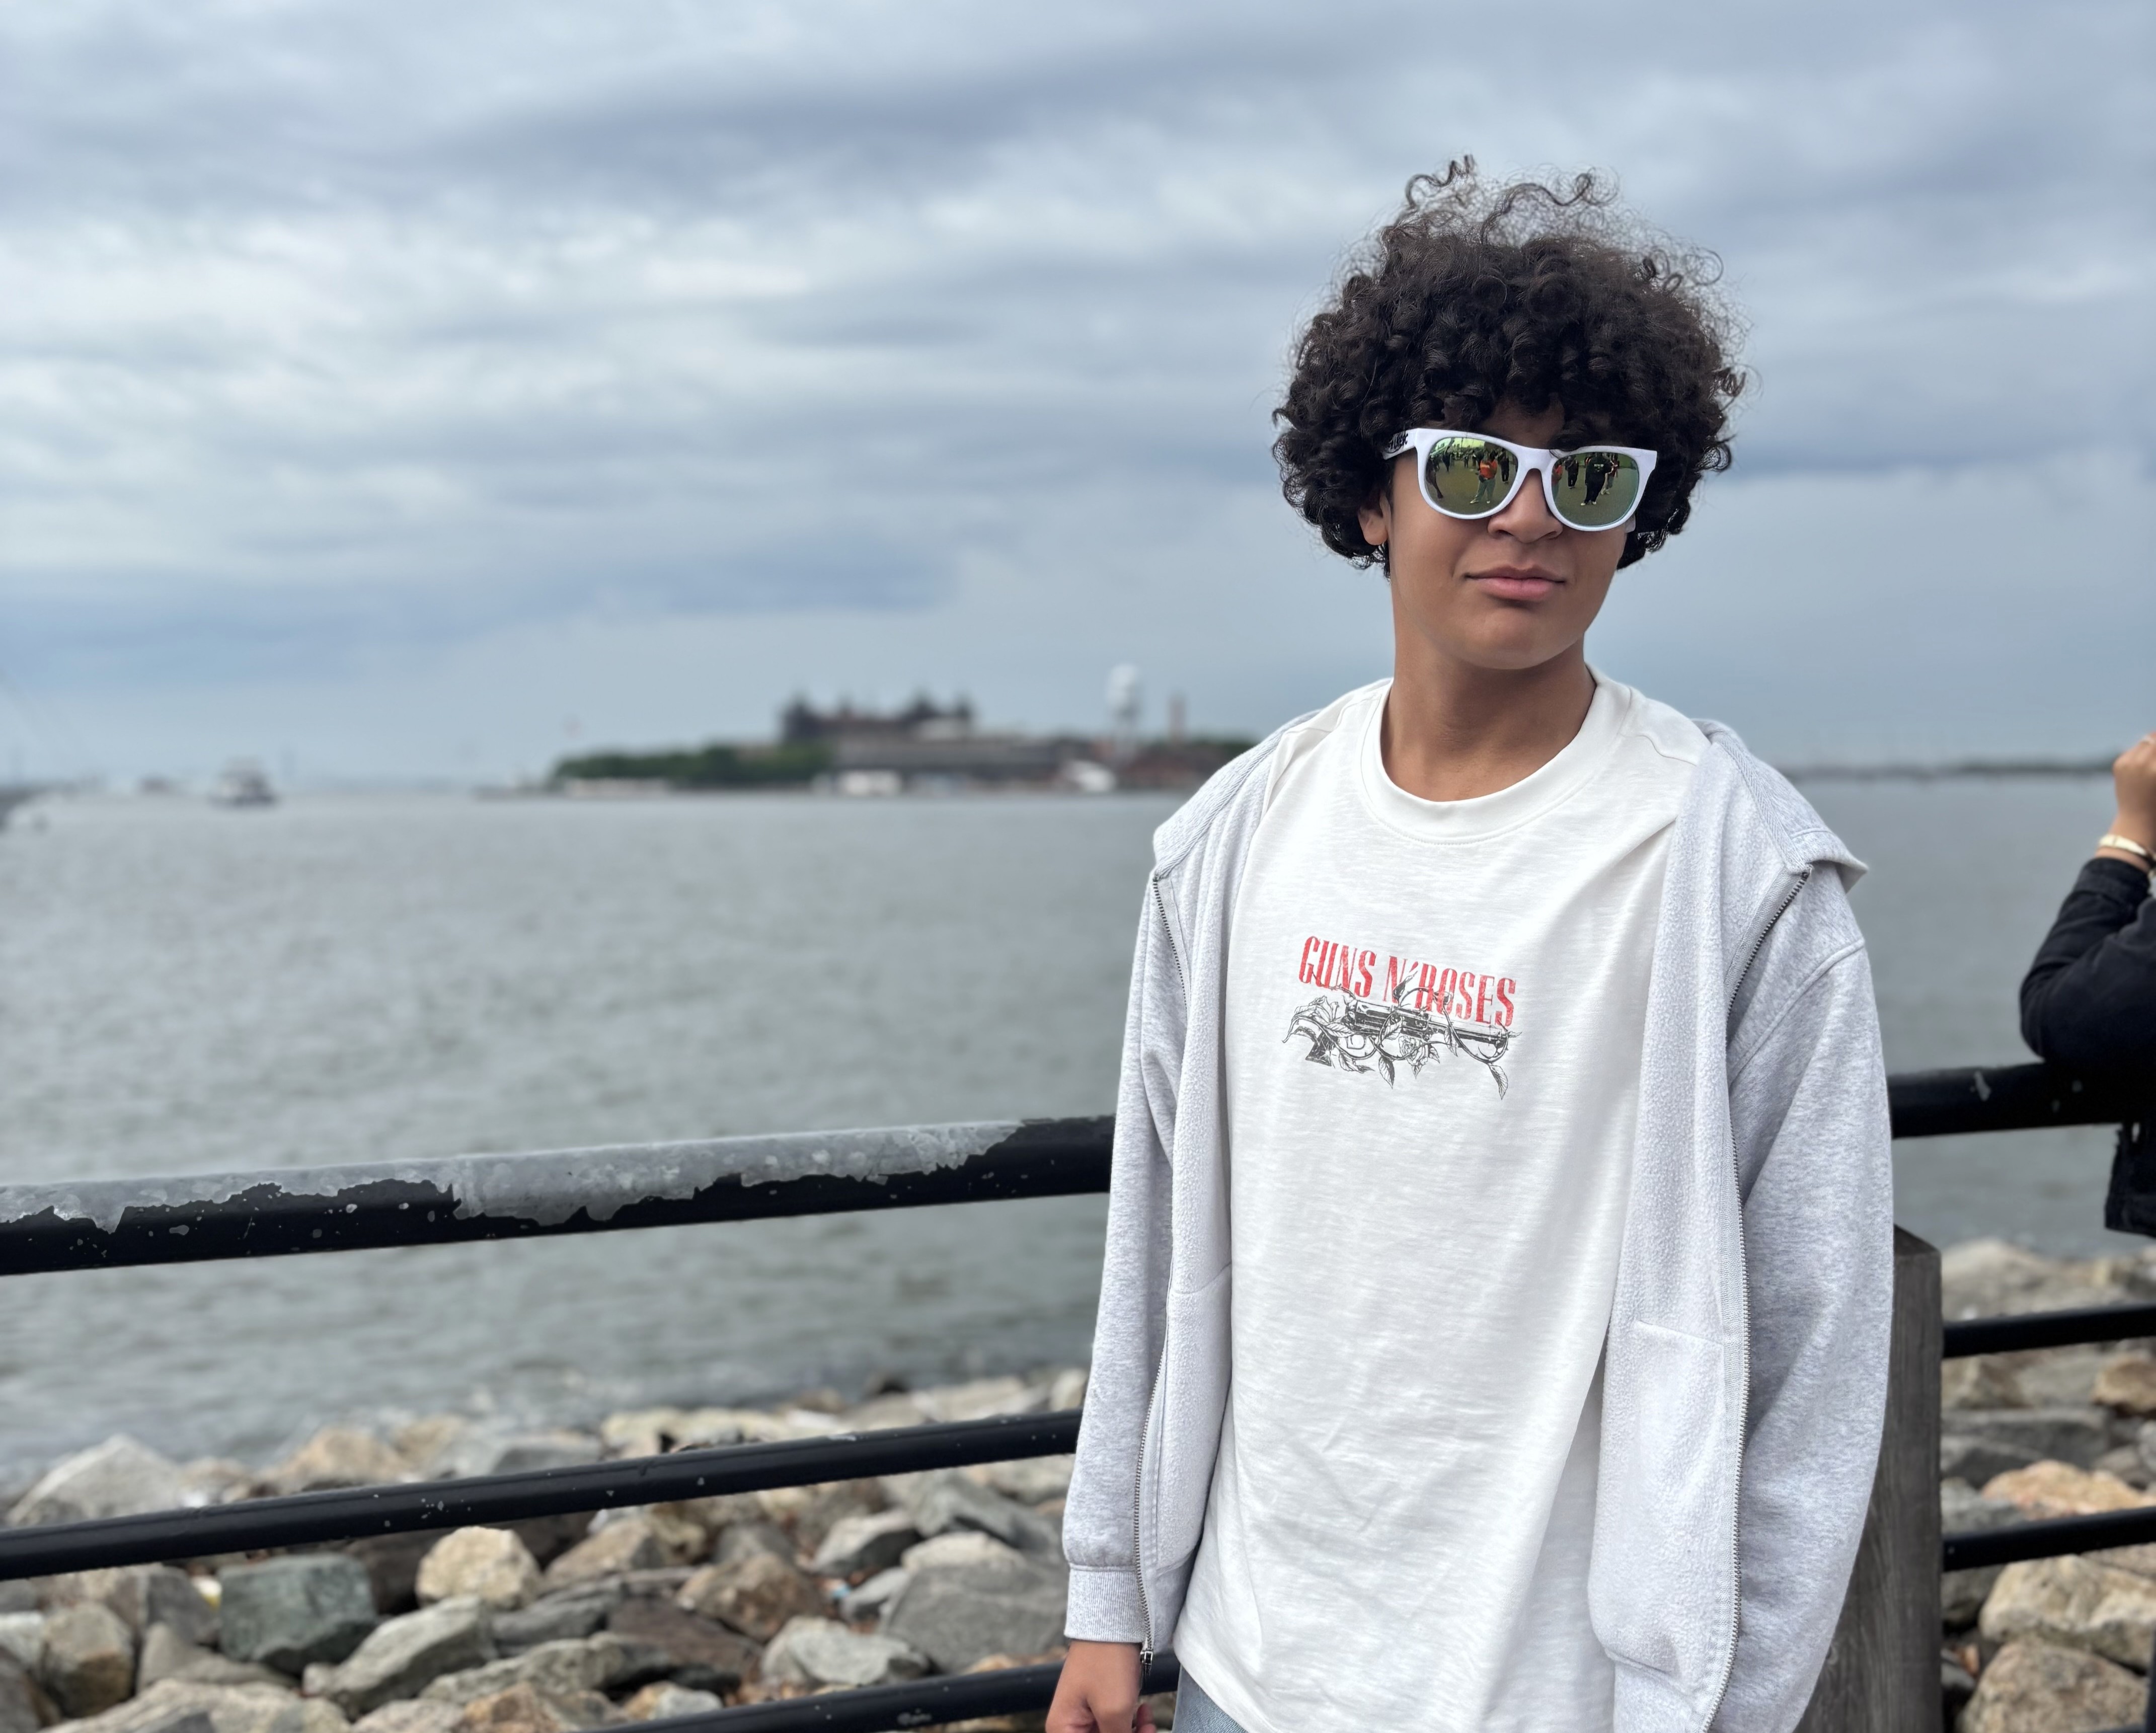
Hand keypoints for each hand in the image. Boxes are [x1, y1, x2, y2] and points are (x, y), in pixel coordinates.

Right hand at [1046, 1641, 1155, 1732]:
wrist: (1115, 1624)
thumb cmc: (1107, 1662)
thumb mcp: (1114, 1712)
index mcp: (1062, 1729)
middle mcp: (1068, 1725)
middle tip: (1147, 1731)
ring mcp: (1085, 1715)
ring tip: (1149, 1723)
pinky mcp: (1100, 1706)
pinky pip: (1116, 1727)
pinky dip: (1133, 1726)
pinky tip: (1145, 1713)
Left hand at [2104, 732, 2155, 860]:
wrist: (2137, 821)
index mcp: (2155, 769)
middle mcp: (2141, 762)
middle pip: (2155, 738)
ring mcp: (2127, 762)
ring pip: (2146, 740)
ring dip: (2154, 744)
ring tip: (2155, 755)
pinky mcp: (2118, 764)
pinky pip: (2135, 749)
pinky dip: (2143, 751)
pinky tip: (2148, 761)